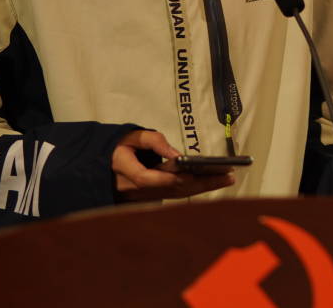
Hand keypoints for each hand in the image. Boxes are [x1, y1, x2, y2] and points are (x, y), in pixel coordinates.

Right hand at [112, 129, 233, 201]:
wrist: (105, 164)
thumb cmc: (120, 145)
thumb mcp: (132, 135)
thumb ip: (154, 141)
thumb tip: (177, 155)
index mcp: (125, 169)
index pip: (146, 179)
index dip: (166, 178)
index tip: (188, 173)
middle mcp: (134, 189)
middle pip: (171, 190)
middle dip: (200, 184)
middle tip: (227, 175)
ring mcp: (144, 196)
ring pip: (176, 194)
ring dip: (202, 188)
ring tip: (227, 178)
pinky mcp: (152, 197)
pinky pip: (176, 195)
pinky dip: (195, 189)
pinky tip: (212, 182)